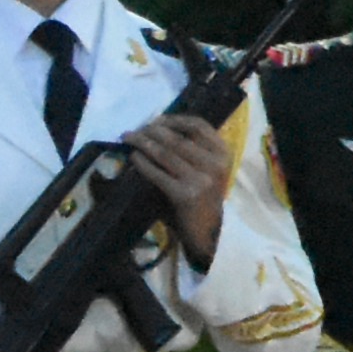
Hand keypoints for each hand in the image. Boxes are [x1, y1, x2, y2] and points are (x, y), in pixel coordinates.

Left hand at [121, 110, 231, 255]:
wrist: (207, 231)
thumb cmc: (203, 196)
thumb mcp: (208, 168)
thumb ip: (193, 149)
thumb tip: (157, 126)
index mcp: (223, 153)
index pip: (198, 125)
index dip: (174, 119)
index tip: (156, 119)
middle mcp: (214, 164)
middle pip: (177, 138)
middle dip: (151, 131)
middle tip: (135, 130)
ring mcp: (200, 180)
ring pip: (165, 153)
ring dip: (142, 143)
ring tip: (129, 138)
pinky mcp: (184, 195)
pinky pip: (157, 173)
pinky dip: (142, 163)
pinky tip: (133, 157)